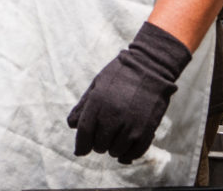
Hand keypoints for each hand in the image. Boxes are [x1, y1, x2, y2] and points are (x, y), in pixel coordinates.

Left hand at [66, 21, 191, 162]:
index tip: (80, 151)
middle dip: (98, 143)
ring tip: (116, 137)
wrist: (151, 67)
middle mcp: (114, 116)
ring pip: (116, 151)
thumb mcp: (97, 85)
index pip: (85, 133)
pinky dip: (128, 154)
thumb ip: (83, 106)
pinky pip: (134, 153)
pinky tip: (125, 148)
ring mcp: (131, 125)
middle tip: (102, 136)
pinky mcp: (147, 131)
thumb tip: (71, 125)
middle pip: (99, 145)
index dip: (81, 145)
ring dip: (113, 148)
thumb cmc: (120, 75)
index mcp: (98, 103)